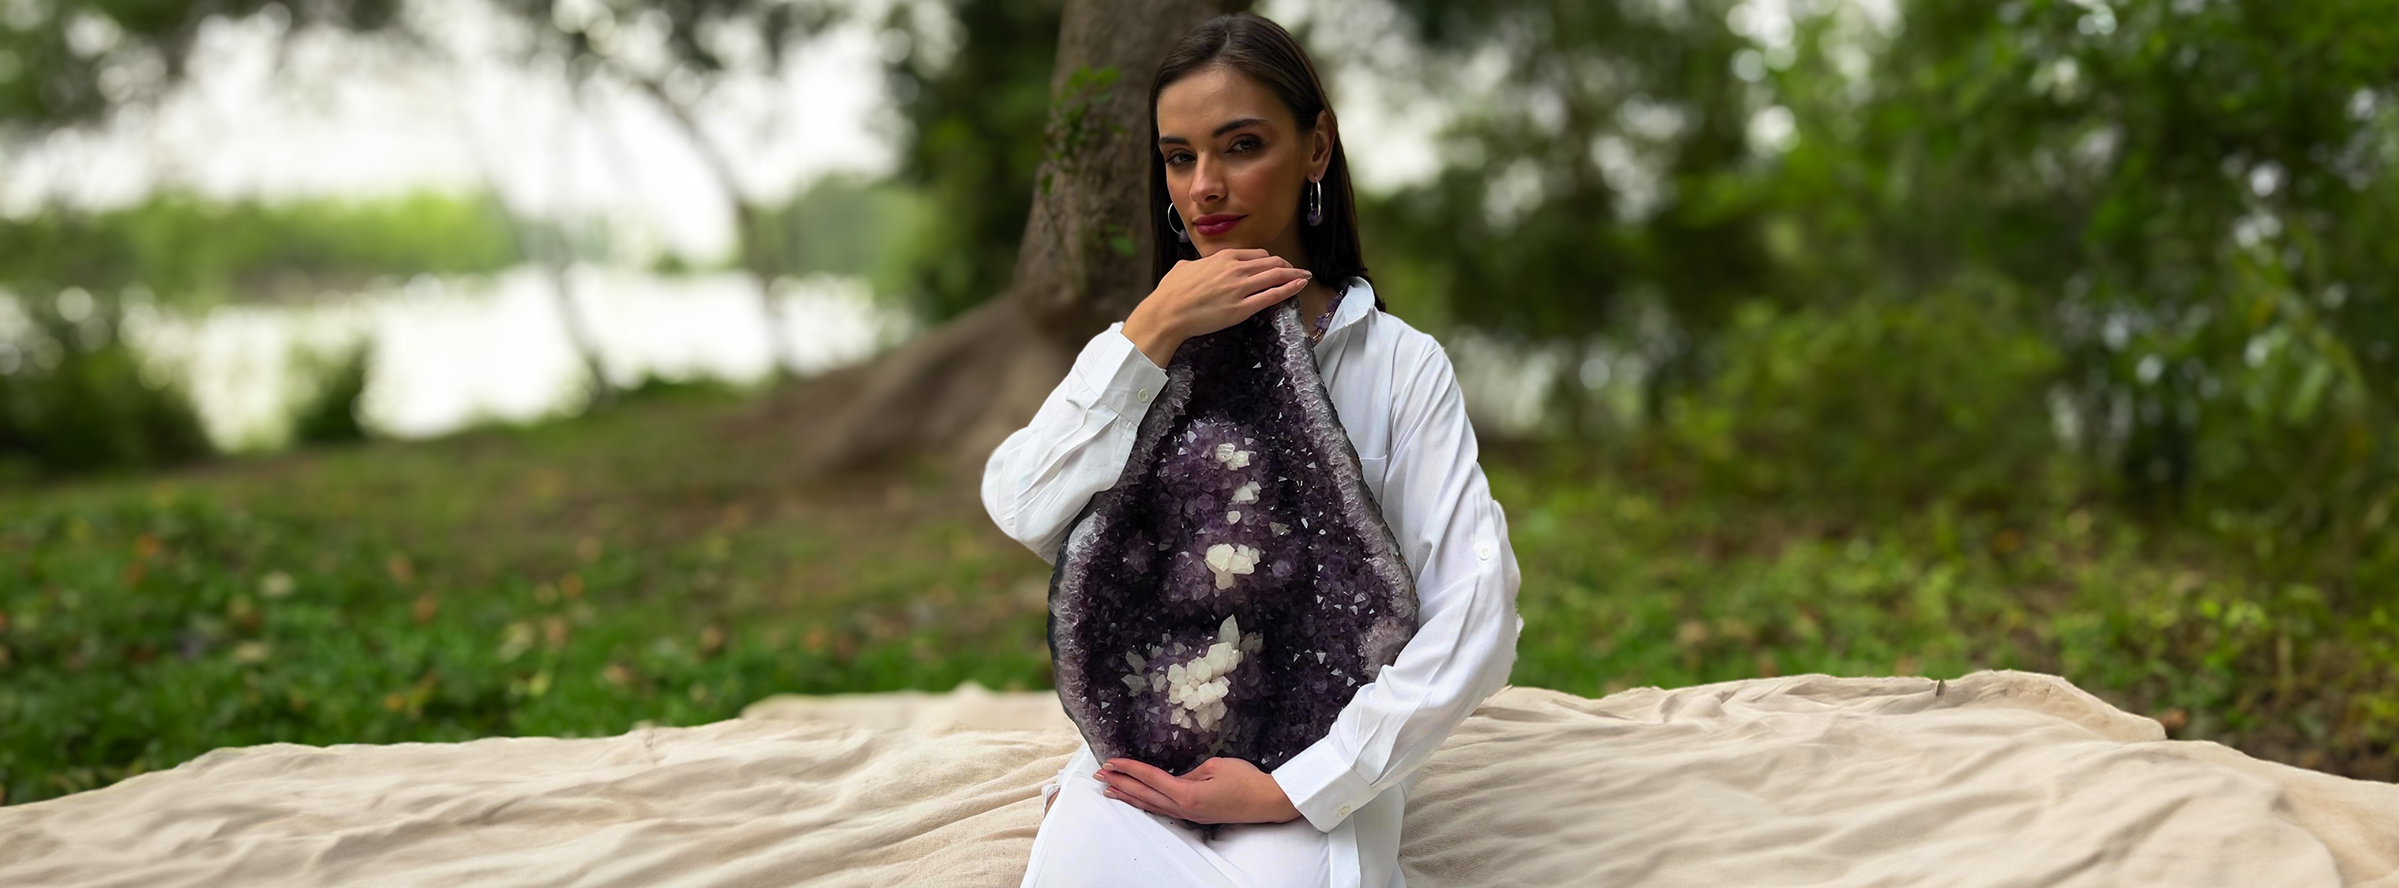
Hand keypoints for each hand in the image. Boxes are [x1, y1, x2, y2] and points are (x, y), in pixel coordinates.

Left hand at [1092, 756, 1302, 825]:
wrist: (1268, 801)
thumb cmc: (1246, 780)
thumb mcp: (1215, 766)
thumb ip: (1190, 772)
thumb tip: (1177, 779)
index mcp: (1187, 793)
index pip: (1150, 778)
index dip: (1129, 769)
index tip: (1111, 762)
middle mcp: (1183, 808)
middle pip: (1144, 794)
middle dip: (1120, 783)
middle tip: (1100, 775)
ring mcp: (1189, 815)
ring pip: (1151, 805)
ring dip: (1129, 796)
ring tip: (1109, 790)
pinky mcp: (1195, 816)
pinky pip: (1163, 809)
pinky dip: (1146, 803)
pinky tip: (1139, 800)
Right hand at [1122, 249, 1311, 366]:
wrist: (1168, 312)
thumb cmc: (1171, 292)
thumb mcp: (1184, 267)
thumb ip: (1196, 265)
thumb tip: (1195, 266)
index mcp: (1223, 257)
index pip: (1256, 254)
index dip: (1271, 260)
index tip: (1277, 264)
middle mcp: (1235, 269)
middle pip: (1271, 263)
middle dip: (1287, 266)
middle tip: (1296, 270)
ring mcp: (1240, 288)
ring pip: (1276, 276)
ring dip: (1294, 275)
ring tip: (1304, 276)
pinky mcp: (1242, 308)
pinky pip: (1272, 296)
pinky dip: (1289, 290)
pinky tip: (1299, 287)